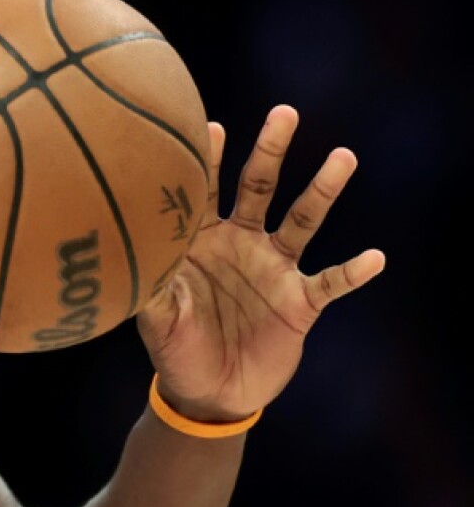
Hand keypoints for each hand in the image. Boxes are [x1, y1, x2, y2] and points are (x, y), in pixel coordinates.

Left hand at [136, 104, 385, 420]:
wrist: (209, 394)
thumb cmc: (174, 348)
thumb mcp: (156, 319)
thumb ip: (150, 288)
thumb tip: (132, 258)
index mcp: (201, 239)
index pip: (203, 188)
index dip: (207, 158)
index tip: (210, 125)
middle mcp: (241, 242)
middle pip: (258, 185)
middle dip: (271, 149)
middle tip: (284, 112)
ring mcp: (273, 268)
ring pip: (302, 219)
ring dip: (322, 190)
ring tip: (343, 156)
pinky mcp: (300, 302)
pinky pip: (331, 282)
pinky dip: (352, 272)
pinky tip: (373, 257)